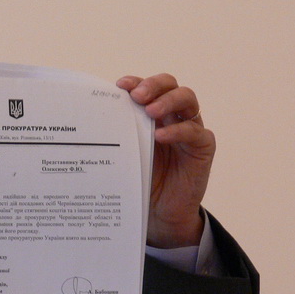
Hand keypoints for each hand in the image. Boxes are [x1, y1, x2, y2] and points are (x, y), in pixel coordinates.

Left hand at [117, 74, 215, 247]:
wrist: (159, 211)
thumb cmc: (140, 178)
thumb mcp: (125, 153)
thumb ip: (118, 133)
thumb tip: (92, 114)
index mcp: (151, 113)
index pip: (147, 88)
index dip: (136, 82)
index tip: (120, 85)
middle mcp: (172, 115)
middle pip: (170, 85)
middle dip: (153, 85)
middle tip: (137, 95)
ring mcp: (190, 128)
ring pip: (187, 100)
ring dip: (168, 101)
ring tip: (150, 110)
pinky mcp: (203, 146)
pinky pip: (194, 132)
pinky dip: (178, 130)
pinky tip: (160, 136)